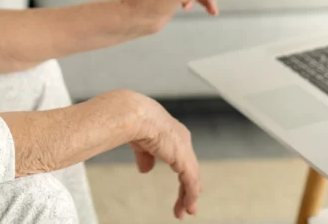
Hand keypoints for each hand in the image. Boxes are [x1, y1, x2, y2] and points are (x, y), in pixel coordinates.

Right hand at [129, 95, 201, 219]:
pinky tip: (188, 206)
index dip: (184, 173)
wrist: (136, 116)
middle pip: (190, 169)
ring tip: (187, 211)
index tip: (184, 187)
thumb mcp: (140, 143)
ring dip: (189, 196)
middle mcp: (183, 140)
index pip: (183, 157)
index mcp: (173, 134)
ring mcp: (185, 150)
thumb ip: (145, 157)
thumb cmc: (135, 121)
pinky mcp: (185, 160)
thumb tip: (145, 169)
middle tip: (189, 204)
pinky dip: (190, 196)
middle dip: (189, 187)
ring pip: (192, 178)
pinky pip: (191, 183)